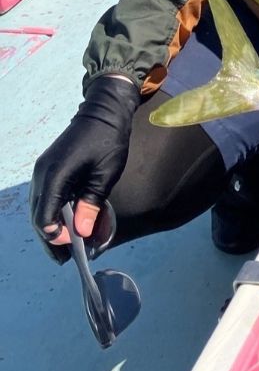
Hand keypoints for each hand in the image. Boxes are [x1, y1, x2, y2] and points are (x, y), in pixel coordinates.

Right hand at [29, 76, 139, 263]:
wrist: (104, 111)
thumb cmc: (108, 140)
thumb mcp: (105, 174)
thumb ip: (91, 203)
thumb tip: (80, 232)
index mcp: (55, 175)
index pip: (45, 216)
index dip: (56, 235)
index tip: (73, 245)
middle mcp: (42, 174)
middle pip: (39, 215)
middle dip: (51, 238)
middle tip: (64, 258)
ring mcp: (43, 171)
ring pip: (40, 208)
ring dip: (51, 227)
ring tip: (64, 247)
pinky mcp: (48, 168)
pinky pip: (45, 197)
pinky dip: (53, 213)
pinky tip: (65, 224)